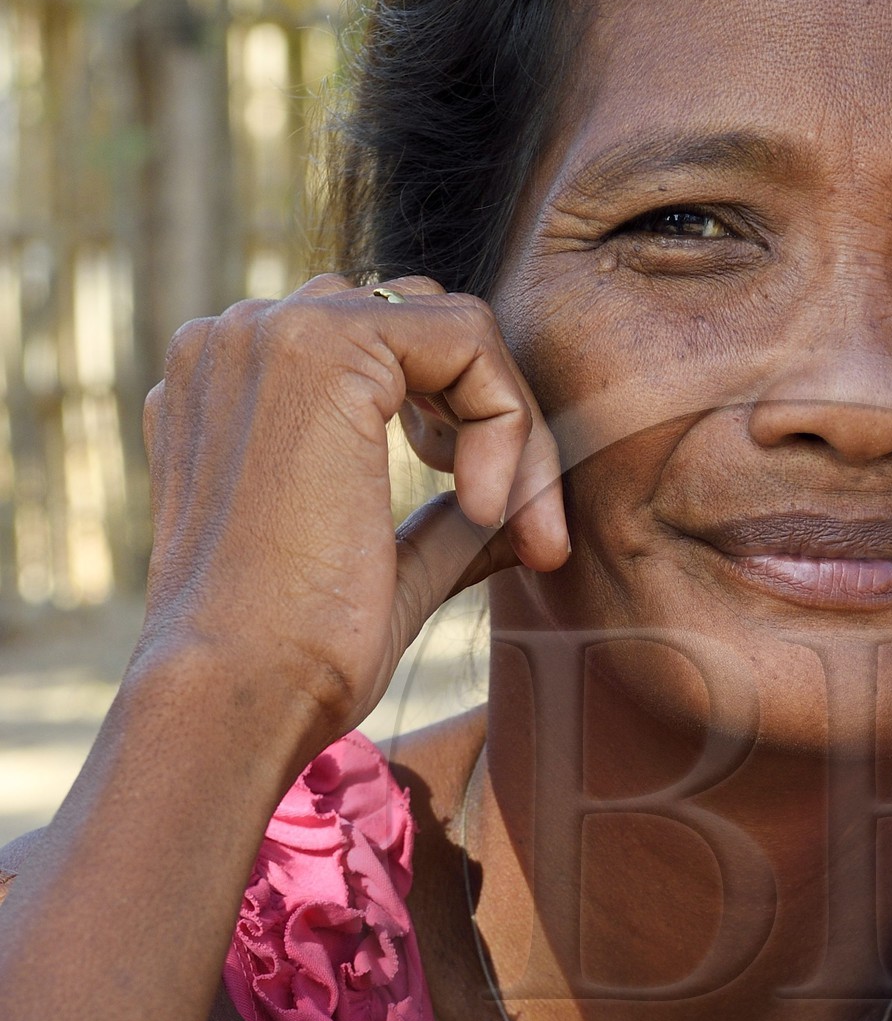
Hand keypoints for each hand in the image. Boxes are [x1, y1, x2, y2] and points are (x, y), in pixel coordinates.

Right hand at [136, 273, 567, 765]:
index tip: (502, 527)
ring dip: (510, 426)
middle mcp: (240, 340)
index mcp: (235, 385)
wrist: (238, 692)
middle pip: (425, 328)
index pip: (391, 355)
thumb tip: (514, 516)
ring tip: (504, 523)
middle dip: (499, 424)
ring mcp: (270, 330)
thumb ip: (442, 524)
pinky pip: (467, 337)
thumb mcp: (383, 569)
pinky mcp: (320, 344)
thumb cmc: (294, 654)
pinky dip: (505, 421)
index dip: (470, 429)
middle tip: (528, 529)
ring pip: (454, 328)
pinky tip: (486, 507)